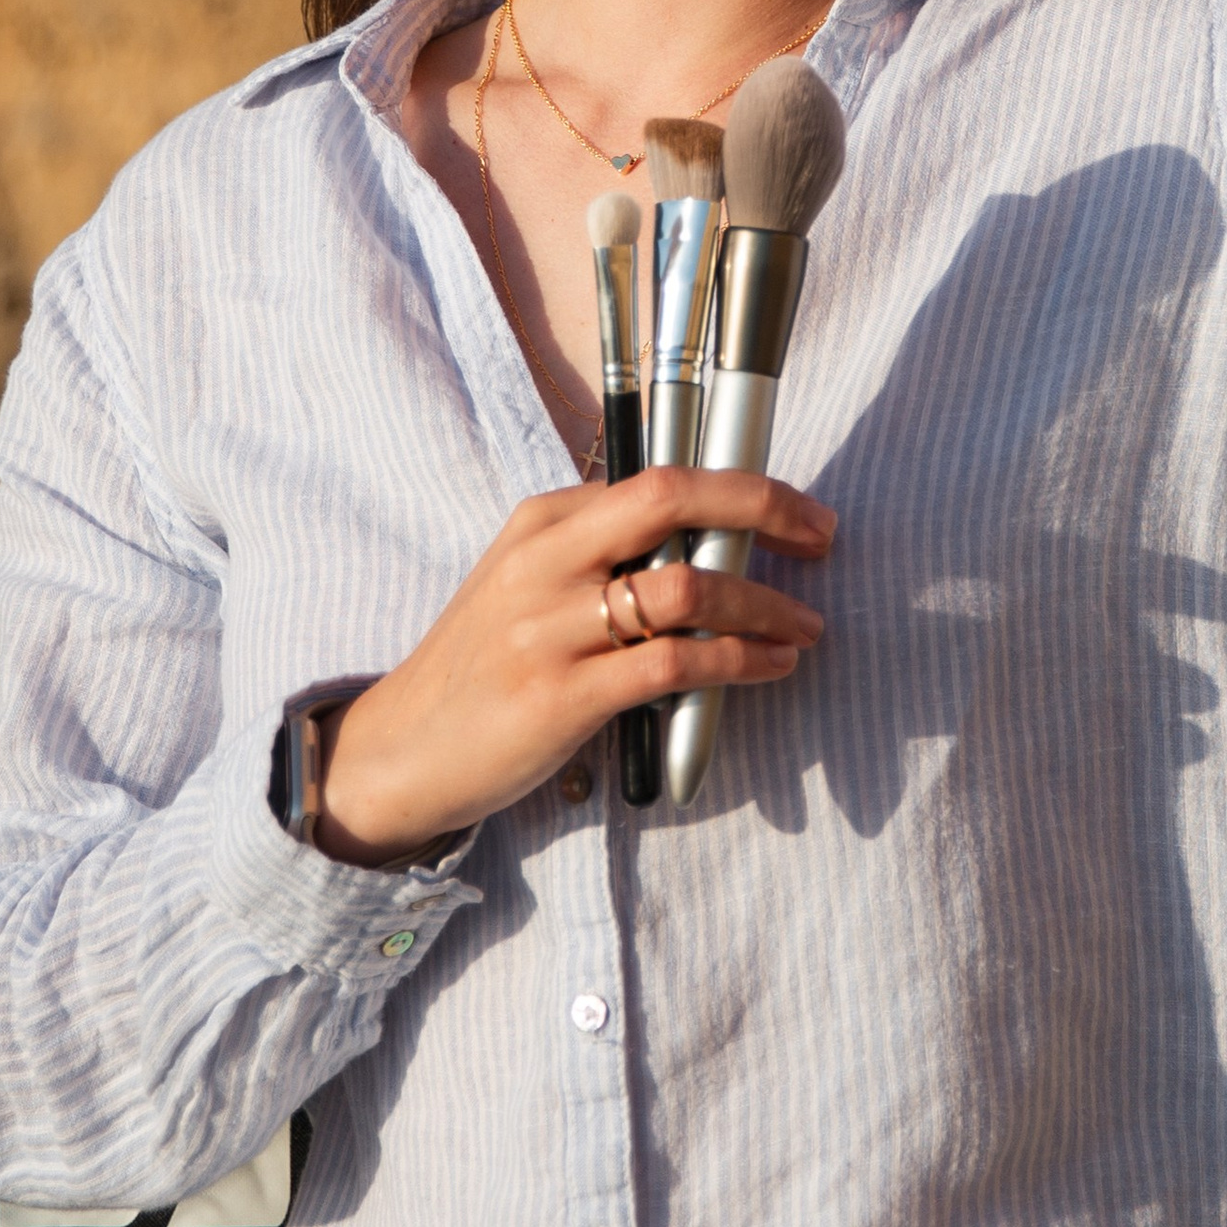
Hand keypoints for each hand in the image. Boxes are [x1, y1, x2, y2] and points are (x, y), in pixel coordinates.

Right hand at [316, 470, 833, 860]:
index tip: (801, 512)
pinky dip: (739, 662)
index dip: (746, 486)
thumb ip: (603, 554)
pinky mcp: (560, 697)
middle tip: (822, 539)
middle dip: (764, 509)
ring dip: (764, 606)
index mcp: (543, 521)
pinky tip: (769, 667)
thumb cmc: (484, 667)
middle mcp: (545, 561)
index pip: (661, 478)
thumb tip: (708, 536)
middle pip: (673, 502)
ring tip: (805, 627)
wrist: (404, 749)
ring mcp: (548, 628)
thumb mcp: (530, 584)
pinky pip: (674, 665)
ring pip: (686, 589)